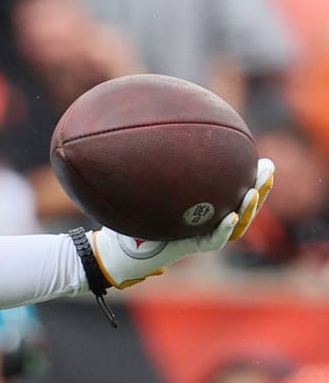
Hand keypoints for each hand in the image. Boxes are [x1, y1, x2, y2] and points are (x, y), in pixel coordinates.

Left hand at [91, 158, 274, 288]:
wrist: (113, 252)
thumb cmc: (127, 218)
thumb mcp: (144, 187)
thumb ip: (156, 168)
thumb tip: (158, 129)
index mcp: (202, 209)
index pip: (234, 193)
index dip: (252, 180)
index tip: (263, 160)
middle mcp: (204, 223)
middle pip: (242, 207)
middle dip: (259, 189)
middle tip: (269, 168)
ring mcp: (198, 237)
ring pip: (235, 225)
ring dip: (249, 209)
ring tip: (255, 192)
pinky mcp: (187, 249)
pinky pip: (211, 241)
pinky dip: (223, 230)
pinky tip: (231, 215)